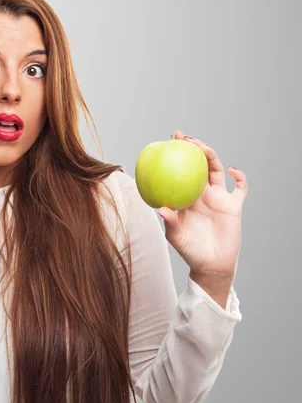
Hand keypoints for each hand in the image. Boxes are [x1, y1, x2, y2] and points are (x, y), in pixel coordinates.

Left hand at [157, 131, 248, 281]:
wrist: (210, 264)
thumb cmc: (189, 250)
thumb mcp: (176, 236)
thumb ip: (171, 222)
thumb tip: (162, 209)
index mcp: (186, 196)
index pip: (180, 171)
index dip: (176, 156)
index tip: (168, 142)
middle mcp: (201, 193)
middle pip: (198, 164)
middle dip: (193, 148)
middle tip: (183, 138)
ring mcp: (219, 198)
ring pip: (217, 170)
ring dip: (211, 156)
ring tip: (202, 147)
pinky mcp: (234, 206)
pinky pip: (240, 188)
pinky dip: (239, 177)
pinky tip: (233, 171)